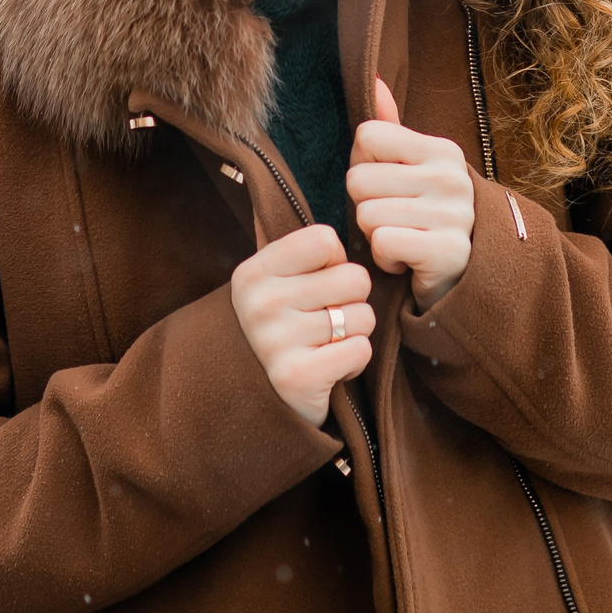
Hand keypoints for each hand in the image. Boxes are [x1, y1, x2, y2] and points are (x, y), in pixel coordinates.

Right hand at [230, 224, 373, 427]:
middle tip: (328, 320)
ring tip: (327, 345)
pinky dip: (354, 362)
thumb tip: (360, 213)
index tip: (318, 282)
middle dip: (353, 301)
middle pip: (354, 278)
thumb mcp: (276, 283)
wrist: (248, 399)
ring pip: (363, 317)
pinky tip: (330, 369)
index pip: (325, 240)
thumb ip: (305, 253)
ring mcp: (274, 341)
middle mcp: (260, 303)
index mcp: (254, 272)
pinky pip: (360, 351)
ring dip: (355, 333)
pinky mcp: (296, 378)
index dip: (335, 262)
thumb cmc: (280, 328)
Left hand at [347, 79, 474, 310]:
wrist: (465, 275)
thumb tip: (372, 77)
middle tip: (394, 218)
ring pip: (366, 214)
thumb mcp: (411, 169)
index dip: (363, 165)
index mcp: (440, 149)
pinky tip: (406, 259)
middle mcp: (450, 176)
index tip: (385, 186)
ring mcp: (453, 214)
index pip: (366, 136)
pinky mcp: (447, 250)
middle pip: (359, 179)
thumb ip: (390, 128)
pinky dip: (386, 258)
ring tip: (403, 238)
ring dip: (375, 235)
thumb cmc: (424, 216)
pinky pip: (383, 243)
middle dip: (365, 205)